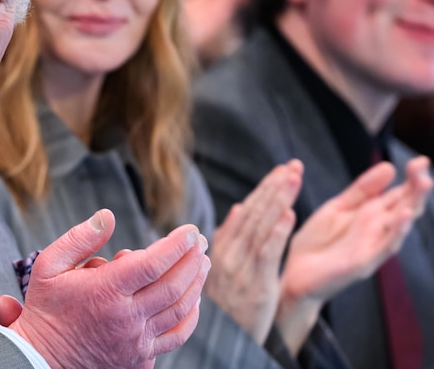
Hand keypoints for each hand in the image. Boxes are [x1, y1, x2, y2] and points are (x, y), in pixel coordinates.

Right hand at [9, 209, 209, 368]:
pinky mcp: (140, 357)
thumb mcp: (48, 265)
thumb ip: (79, 239)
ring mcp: (135, 340)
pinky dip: (190, 316)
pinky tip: (193, 300)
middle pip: (172, 285)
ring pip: (179, 310)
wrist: (41, 359)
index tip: (190, 230)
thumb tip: (108, 216)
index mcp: (104, 291)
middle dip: (192, 259)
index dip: (176, 245)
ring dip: (196, 284)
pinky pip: (176, 336)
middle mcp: (125, 317)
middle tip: (201, 241)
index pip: (152, 264)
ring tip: (203, 263)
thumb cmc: (45, 307)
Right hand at [205, 161, 299, 343]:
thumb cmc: (222, 309)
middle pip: (253, 214)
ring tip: (294, 179)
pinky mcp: (254, 286)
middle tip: (292, 166)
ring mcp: (239, 269)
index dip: (264, 189)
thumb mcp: (219, 272)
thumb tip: (236, 209)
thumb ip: (227, 239)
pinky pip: (266, 255)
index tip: (281, 170)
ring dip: (278, 201)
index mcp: (220, 249)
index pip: (245, 211)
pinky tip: (288, 215)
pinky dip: (276, 233)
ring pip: (260, 228)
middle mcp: (227, 254)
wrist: (218, 345)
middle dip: (274, 188)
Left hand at [277, 157, 432, 352]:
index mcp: (371, 216)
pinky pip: (384, 247)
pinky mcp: (363, 263)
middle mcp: (377, 231)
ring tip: (423, 184)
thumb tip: (389, 167)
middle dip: (416, 187)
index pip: (398, 193)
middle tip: (423, 164)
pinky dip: (395, 232)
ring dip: (412, 205)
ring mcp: (373, 247)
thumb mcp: (337, 208)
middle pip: (405, 206)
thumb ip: (362, 190)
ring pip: (400, 225)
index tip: (421, 159)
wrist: (294, 275)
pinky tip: (403, 216)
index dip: (410, 177)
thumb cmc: (317, 243)